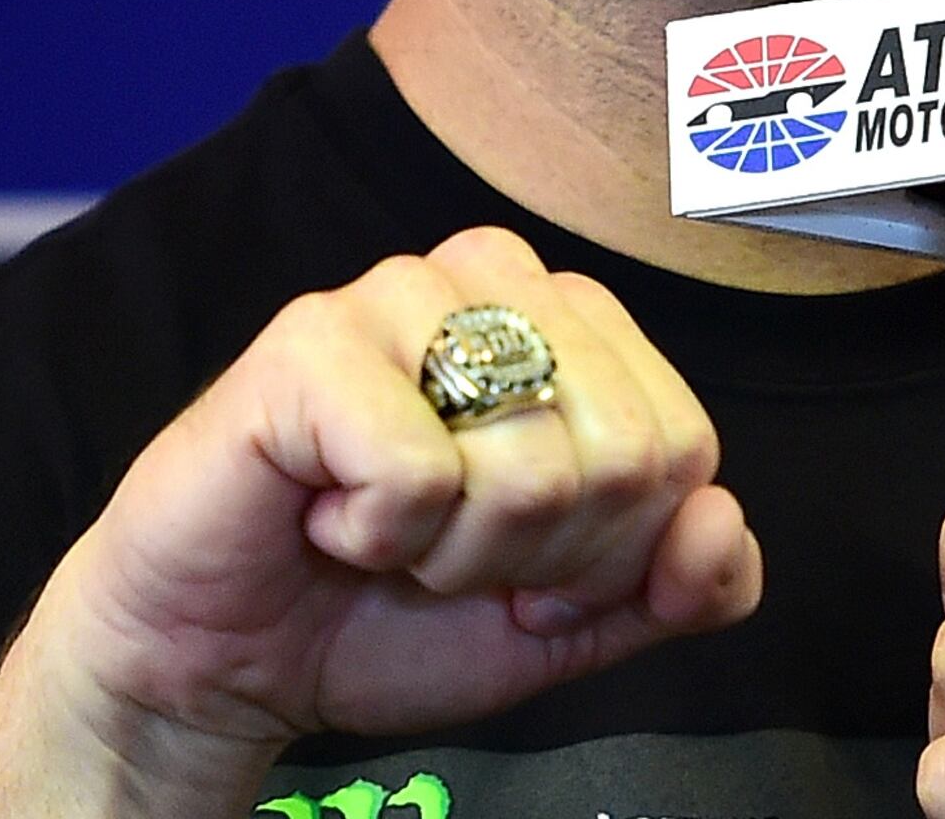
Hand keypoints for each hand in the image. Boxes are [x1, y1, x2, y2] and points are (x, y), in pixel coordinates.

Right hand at [0, 227, 762, 817]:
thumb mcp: (569, 622)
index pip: (682, 447)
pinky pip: (419, 471)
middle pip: (623, 455)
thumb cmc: (387, 614)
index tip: (521, 566)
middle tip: (444, 553)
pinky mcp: (307, 342)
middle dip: (540, 557)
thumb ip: (678, 587)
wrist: (224, 663)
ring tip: (384, 529)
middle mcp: (489, 281)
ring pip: (532, 460)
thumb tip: (720, 520)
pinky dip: (378, 536)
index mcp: (566, 322)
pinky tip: (326, 514)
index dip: (611, 554)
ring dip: (456, 551)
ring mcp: (395, 296)